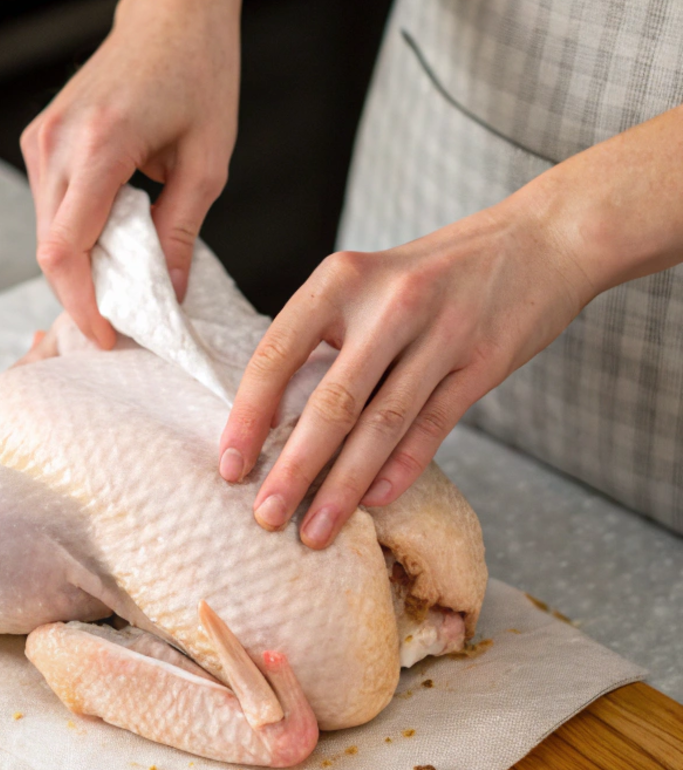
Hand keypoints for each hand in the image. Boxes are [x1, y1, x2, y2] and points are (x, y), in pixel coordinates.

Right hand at [21, 0, 238, 346]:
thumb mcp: (208, 162)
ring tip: (126, 284)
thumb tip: (165, 296)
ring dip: (79, 265)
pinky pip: (49, 205)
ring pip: (45, 230)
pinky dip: (76, 234)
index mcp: (100, 144)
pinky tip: (114, 242)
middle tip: (125, 323)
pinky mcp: (41, 136)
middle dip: (82, 294)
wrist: (173, 11)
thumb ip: (180, 232)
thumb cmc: (200, 73)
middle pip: (49, 248)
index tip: (111, 337)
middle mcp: (57, 140)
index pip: (66, 250)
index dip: (83, 304)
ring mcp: (42, 137)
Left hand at [217, 189, 593, 546]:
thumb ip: (327, 336)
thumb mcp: (369, 282)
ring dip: (344, 486)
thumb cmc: (436, 271)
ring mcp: (440, 333)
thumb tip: (274, 417)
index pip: (277, 353)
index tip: (229, 466)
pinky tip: (374, 502)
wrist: (541, 239)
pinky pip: (432, 427)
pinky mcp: (483, 363)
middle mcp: (387, 303)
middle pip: (329, 401)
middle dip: (293, 468)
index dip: (249, 414)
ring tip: (315, 530)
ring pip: (380, 424)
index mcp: (341, 279)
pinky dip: (400, 469)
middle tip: (265, 516)